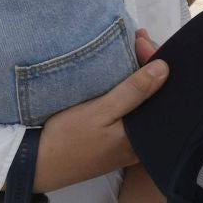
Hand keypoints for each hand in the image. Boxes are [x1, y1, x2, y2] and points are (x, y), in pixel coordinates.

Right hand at [33, 30, 167, 191]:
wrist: (37, 165)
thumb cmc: (68, 140)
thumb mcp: (100, 112)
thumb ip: (133, 92)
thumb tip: (165, 68)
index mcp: (146, 136)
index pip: (164, 92)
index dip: (156, 62)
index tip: (142, 40)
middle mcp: (144, 138)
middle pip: (157, 94)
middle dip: (150, 63)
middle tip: (138, 37)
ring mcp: (130, 138)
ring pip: (145, 99)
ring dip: (140, 71)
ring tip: (135, 45)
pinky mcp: (117, 136)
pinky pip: (132, 106)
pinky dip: (130, 85)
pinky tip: (124, 68)